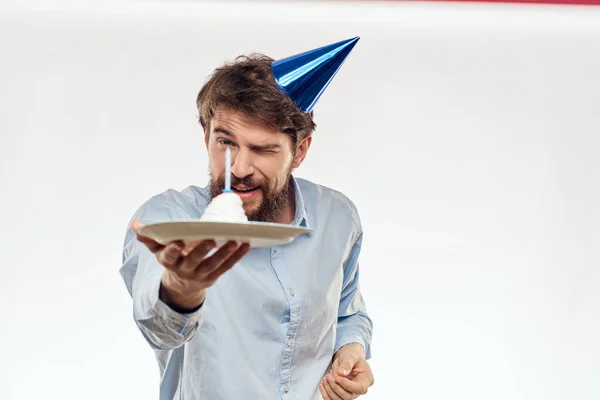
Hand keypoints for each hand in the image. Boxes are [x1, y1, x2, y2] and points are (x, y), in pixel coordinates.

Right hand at [131, 220, 250, 310]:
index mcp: (169, 261)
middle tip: (212, 238)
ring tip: (236, 240)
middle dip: (202, 250)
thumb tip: (136, 225)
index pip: (169, 256)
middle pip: (194, 261)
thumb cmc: (172, 259)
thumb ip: (149, 238)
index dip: (173, 249)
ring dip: (225, 253)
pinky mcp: (213, 277)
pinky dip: (237, 256)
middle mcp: (184, 270)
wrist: (181, 285)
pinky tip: (246, 245)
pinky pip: (226, 267)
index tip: (178, 242)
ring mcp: (200, 275)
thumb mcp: (158, 250)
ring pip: (213, 264)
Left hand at [319, 343, 373, 399]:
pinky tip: (323, 385)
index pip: (358, 388)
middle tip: (329, 376)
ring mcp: (351, 393)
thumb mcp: (351, 356)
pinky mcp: (342, 394)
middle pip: (348, 397)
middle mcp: (360, 389)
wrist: (348, 358)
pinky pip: (334, 399)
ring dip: (330, 391)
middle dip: (336, 387)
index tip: (337, 377)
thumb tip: (341, 373)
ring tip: (325, 379)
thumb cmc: (352, 356)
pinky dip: (326, 394)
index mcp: (366, 379)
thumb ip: (347, 363)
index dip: (347, 385)